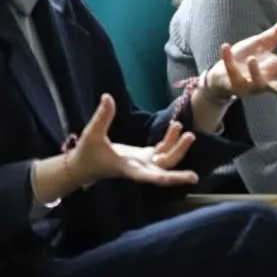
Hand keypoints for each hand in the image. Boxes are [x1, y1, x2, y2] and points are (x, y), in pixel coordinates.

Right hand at [69, 94, 198, 187]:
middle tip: (193, 155)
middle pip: (164, 170)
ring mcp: (142, 163)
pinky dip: (170, 141)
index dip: (168, 178)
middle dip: (179, 165)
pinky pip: (160, 151)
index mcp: (128, 168)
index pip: (150, 176)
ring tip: (189, 133)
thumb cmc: (86, 153)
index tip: (188, 179)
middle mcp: (139, 168)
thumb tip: (107, 97)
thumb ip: (102, 117)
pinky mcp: (142, 157)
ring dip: (178, 149)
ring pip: (165, 160)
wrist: (83, 166)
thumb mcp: (91, 134)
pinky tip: (176, 128)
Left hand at [201, 17, 276, 102]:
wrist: (220, 76)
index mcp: (274, 70)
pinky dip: (228, 59)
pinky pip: (230, 70)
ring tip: (253, 59)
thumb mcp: (263, 44)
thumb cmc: (245, 60)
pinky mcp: (231, 82)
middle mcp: (264, 80)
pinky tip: (225, 46)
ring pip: (255, 82)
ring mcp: (248, 84)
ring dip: (255, 72)